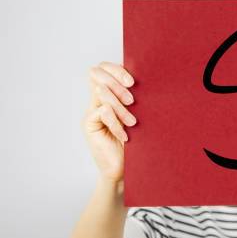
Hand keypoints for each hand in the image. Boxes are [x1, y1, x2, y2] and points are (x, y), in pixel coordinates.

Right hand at [83, 62, 136, 181]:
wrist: (126, 170)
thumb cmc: (138, 142)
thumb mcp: (140, 116)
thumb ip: (137, 99)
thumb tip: (147, 80)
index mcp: (111, 94)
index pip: (104, 67)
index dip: (115, 69)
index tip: (133, 82)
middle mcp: (99, 99)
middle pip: (96, 73)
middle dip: (116, 83)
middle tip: (132, 101)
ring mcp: (92, 111)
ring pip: (101, 93)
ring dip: (120, 108)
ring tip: (132, 123)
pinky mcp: (89, 124)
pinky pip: (102, 112)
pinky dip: (116, 123)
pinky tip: (125, 136)